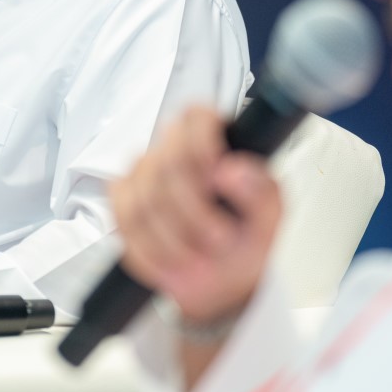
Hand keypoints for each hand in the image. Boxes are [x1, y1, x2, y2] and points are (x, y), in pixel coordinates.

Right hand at [110, 106, 280, 324]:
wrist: (222, 276)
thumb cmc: (245, 237)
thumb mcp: (269, 217)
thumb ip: (260, 190)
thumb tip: (235, 170)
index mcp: (216, 140)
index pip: (195, 115)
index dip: (200, 141)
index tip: (214, 174)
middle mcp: (176, 150)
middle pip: (167, 162)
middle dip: (193, 212)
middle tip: (218, 237)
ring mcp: (145, 172)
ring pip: (145, 197)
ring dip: (175, 238)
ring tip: (199, 255)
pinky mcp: (123, 199)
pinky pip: (125, 218)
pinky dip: (151, 248)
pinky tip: (172, 257)